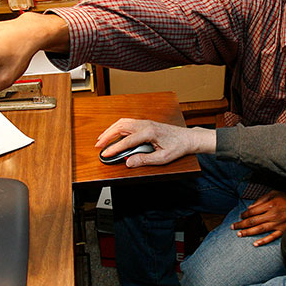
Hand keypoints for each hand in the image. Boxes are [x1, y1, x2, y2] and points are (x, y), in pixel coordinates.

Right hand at [95, 118, 216, 167]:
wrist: (188, 138)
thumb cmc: (178, 147)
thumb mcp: (162, 158)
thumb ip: (145, 160)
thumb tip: (129, 162)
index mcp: (149, 132)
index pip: (126, 141)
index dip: (114, 148)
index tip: (105, 154)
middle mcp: (146, 124)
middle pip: (120, 127)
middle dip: (107, 136)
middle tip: (98, 146)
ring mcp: (145, 122)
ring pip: (123, 122)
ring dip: (110, 130)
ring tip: (101, 139)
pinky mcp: (146, 123)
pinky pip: (127, 122)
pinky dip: (117, 127)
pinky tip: (113, 133)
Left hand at [232, 190, 285, 246]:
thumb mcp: (274, 193)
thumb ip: (261, 199)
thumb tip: (250, 208)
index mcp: (269, 205)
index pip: (252, 211)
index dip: (244, 214)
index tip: (240, 216)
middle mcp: (272, 215)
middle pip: (253, 221)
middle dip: (241, 224)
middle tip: (233, 227)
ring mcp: (277, 224)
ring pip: (259, 230)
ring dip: (248, 232)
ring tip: (239, 234)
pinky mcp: (282, 230)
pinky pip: (271, 237)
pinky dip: (263, 241)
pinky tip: (255, 244)